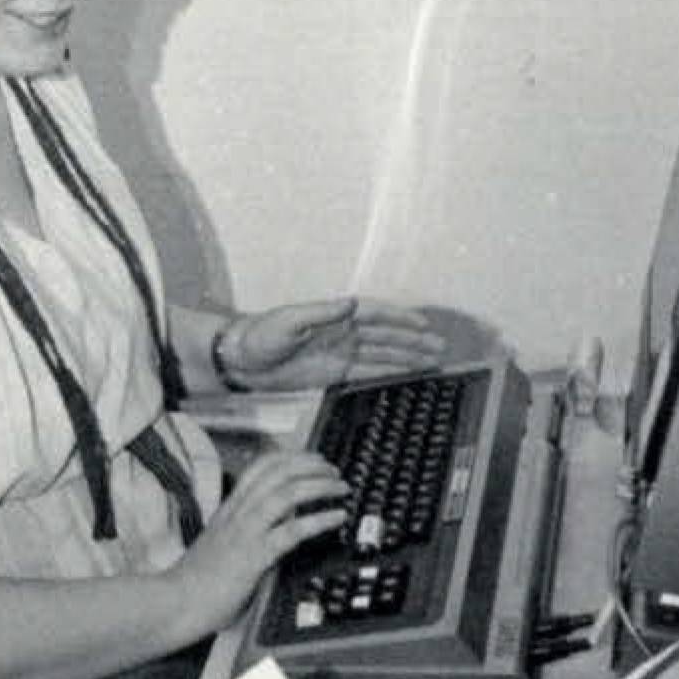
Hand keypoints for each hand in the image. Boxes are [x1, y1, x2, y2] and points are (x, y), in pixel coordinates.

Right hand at [169, 448, 349, 637]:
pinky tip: (336, 518)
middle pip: (278, 472)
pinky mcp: (253, 556)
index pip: (260, 468)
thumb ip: (242, 534)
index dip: (291, 458)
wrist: (174, 604)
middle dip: (311, 465)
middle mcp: (237, 514)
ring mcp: (245, 532)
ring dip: (319, 486)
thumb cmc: (194, 583)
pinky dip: (319, 520)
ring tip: (340, 488)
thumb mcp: (219, 547)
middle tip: (334, 471)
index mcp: (229, 510)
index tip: (313, 461)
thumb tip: (272, 531)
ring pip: (287, 493)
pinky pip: (292, 530)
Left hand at [220, 298, 445, 392]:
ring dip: (406, 357)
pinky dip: (388, 372)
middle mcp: (341, 332)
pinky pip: (367, 371)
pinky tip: (406, 375)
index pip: (374, 314)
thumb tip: (349, 303)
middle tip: (439, 347)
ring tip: (433, 360)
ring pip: (381, 354)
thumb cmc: (259, 335)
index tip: (423, 324)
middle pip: (385, 335)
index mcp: (333, 316)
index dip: (399, 318)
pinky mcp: (332, 372)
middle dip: (412, 340)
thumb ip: (321, 314)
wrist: (239, 360)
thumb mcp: (288, 321)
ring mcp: (339, 352)